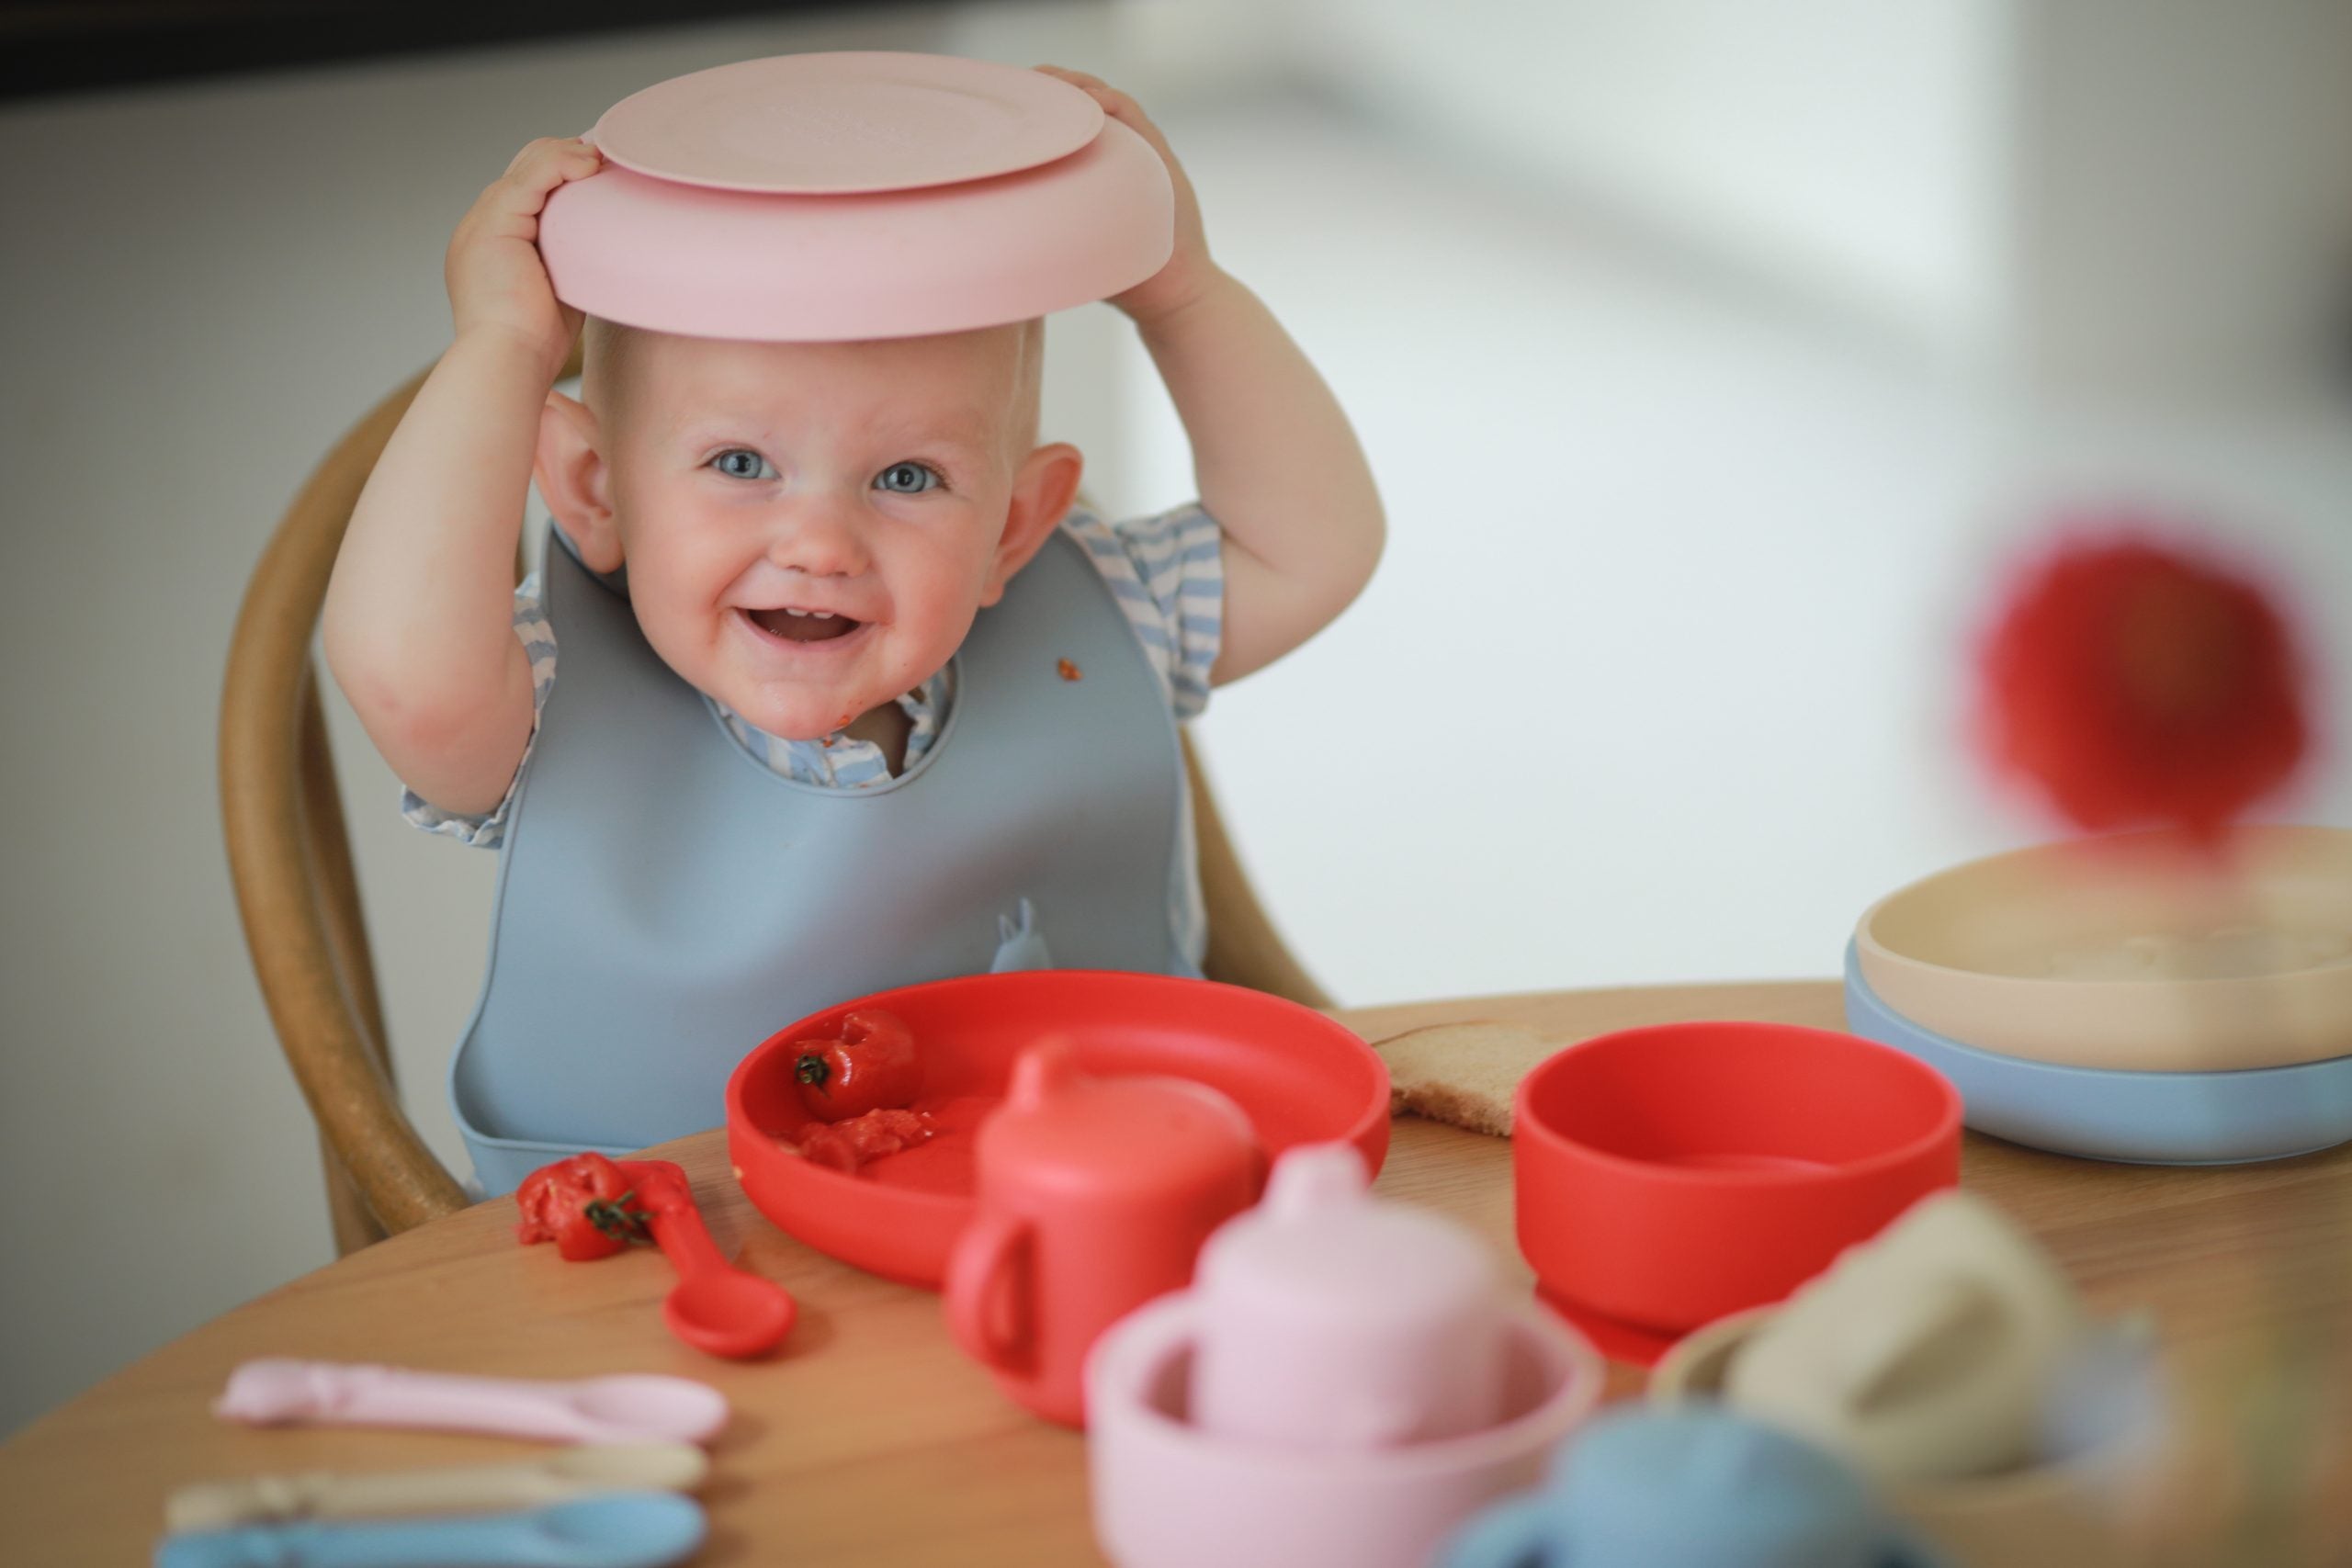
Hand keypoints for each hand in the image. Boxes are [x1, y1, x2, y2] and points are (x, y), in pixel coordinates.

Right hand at [445, 136, 602, 378]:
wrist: (509, 361)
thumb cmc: (534, 345)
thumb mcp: (556, 293)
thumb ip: (567, 264)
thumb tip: (601, 252)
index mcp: (490, 244)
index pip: (525, 192)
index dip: (562, 176)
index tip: (601, 175)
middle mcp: (479, 228)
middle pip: (523, 170)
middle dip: (566, 159)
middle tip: (608, 161)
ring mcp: (481, 223)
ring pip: (526, 166)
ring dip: (568, 156)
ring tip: (603, 160)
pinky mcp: (493, 224)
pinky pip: (529, 179)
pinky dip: (561, 164)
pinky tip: (588, 165)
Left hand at [1034, 67, 1223, 327]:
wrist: (1174, 294)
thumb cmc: (1127, 278)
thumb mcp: (1080, 245)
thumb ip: (1053, 228)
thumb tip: (995, 238)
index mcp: (1100, 167)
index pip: (1069, 120)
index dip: (1042, 104)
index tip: (1008, 101)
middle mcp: (1122, 152)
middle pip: (1085, 102)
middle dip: (1053, 86)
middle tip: (1020, 81)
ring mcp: (1142, 149)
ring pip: (1106, 100)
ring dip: (1076, 84)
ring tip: (1046, 78)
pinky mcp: (1159, 154)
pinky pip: (1132, 114)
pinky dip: (1108, 102)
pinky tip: (1085, 99)